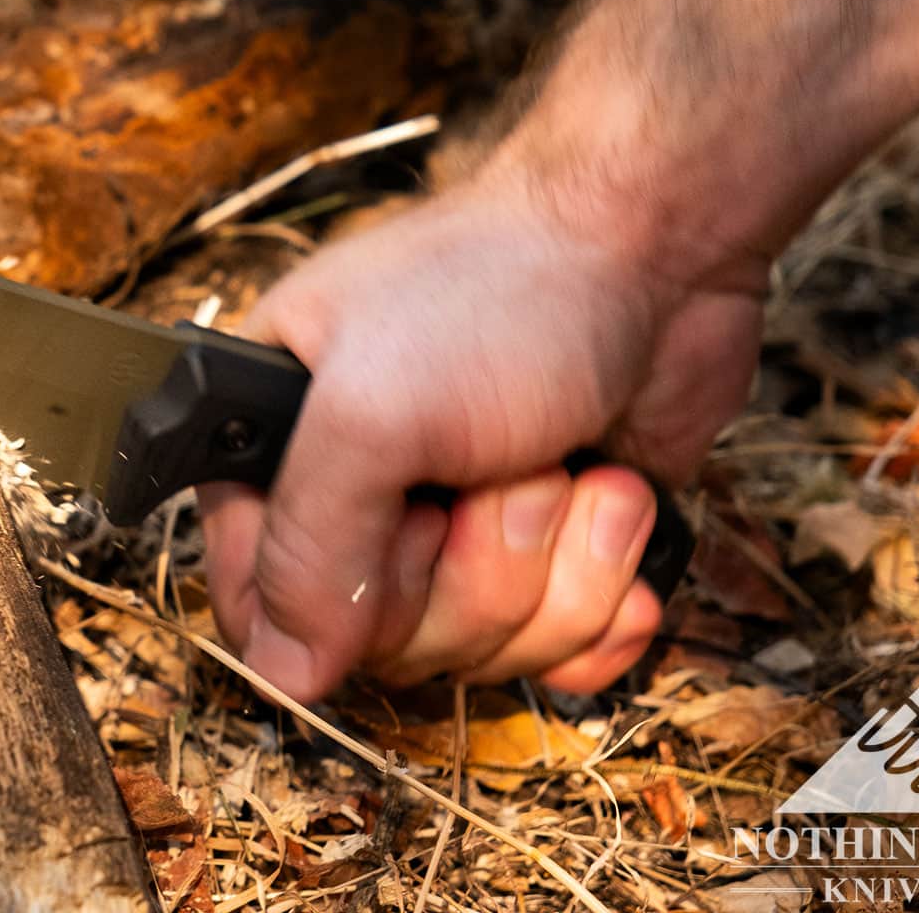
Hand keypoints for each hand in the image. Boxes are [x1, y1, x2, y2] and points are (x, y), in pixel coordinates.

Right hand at [198, 154, 763, 700]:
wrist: (661, 243)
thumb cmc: (503, 288)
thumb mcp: (371, 411)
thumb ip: (309, 547)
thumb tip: (285, 676)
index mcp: (280, 447)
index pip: (258, 602)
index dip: (328, 611)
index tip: (400, 545)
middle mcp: (364, 498)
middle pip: (385, 645)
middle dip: (472, 575)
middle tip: (498, 468)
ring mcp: (461, 529)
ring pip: (483, 650)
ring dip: (553, 567)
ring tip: (564, 463)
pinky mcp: (553, 549)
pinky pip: (561, 648)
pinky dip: (604, 593)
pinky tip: (617, 514)